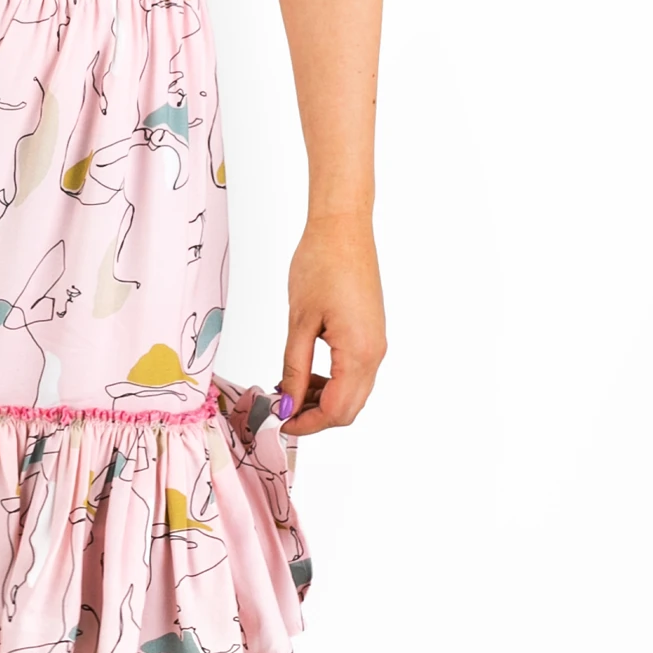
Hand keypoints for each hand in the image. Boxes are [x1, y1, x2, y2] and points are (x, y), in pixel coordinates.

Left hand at [279, 212, 385, 436]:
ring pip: (352, 393)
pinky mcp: (371, 334)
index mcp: (359, 353)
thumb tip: (286, 405)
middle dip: (313, 417)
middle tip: (279, 410)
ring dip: (321, 400)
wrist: (343, 229)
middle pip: (348, 409)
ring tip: (286, 389)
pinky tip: (303, 372)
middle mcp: (375, 354)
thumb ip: (293, 369)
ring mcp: (376, 344)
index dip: (305, 423)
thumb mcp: (299, 322)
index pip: (336, 411)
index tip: (276, 422)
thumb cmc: (321, 265)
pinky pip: (354, 373)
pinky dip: (330, 382)